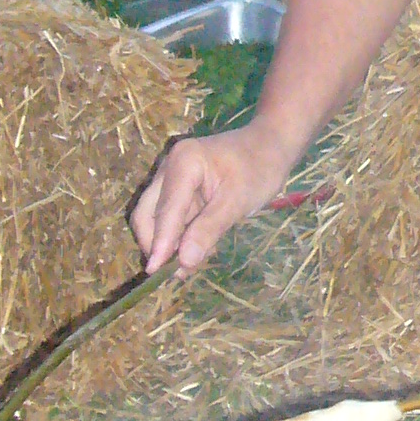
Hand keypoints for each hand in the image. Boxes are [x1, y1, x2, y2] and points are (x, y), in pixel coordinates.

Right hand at [131, 121, 294, 272]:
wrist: (271, 146)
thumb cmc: (259, 168)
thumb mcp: (238, 201)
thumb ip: (209, 229)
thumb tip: (183, 261)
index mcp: (184, 163)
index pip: (166, 209)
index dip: (160, 242)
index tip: (156, 272)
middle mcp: (170, 168)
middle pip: (148, 213)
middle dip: (157, 244)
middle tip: (175, 274)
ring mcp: (172, 179)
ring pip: (157, 219)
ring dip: (168, 245)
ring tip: (187, 268)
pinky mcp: (180, 191)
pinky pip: (172, 219)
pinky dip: (179, 238)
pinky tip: (196, 253)